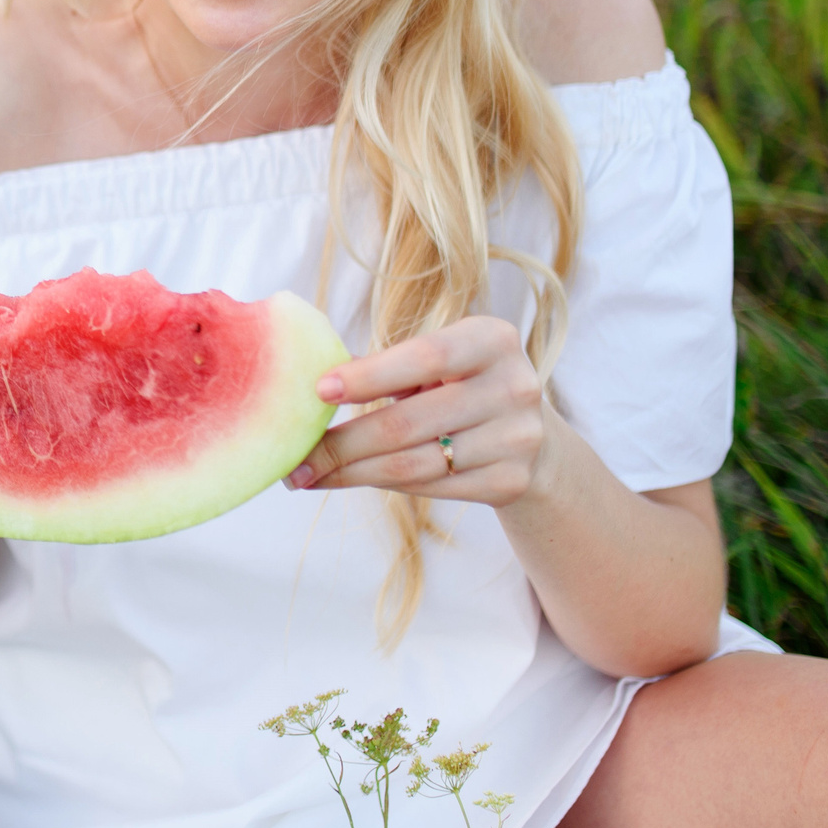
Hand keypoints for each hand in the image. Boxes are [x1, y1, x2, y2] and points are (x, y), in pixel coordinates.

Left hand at [284, 316, 546, 505]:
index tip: (319, 390)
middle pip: (408, 423)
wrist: (533, 436)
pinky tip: (350, 479)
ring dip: (351, 472)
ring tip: (309, 475)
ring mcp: (517, 439)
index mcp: (492, 340)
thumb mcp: (440, 360)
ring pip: (413, 464)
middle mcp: (514, 387)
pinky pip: (430, 487)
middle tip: (294, 458)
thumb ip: (390, 366)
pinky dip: (383, 483)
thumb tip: (315, 385)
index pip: (425, 357)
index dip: (370, 375)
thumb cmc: (462, 384)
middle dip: (341, 443)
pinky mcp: (511, 481)